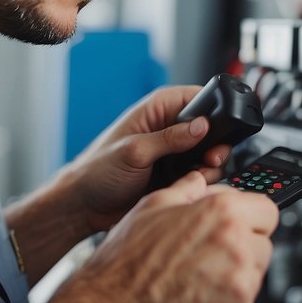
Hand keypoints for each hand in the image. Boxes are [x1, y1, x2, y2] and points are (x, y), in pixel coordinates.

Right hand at [60, 171, 278, 302]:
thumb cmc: (126, 262)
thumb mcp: (152, 207)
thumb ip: (186, 190)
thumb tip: (199, 180)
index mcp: (221, 211)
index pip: (267, 209)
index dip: (251, 216)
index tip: (240, 225)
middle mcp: (237, 244)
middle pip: (264, 243)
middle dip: (243, 246)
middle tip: (208, 255)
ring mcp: (240, 283)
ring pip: (256, 274)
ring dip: (236, 275)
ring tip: (197, 278)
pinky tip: (197, 299)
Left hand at [64, 85, 236, 232]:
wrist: (85, 206)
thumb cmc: (98, 170)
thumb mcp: (135, 151)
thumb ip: (170, 138)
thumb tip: (202, 126)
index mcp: (158, 108)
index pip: (198, 96)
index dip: (212, 111)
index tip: (215, 131)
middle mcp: (168, 127)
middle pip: (211, 127)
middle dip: (215, 145)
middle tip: (210, 160)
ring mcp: (173, 152)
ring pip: (209, 153)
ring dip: (209, 167)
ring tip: (195, 176)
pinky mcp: (175, 173)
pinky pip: (200, 174)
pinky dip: (201, 181)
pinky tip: (189, 187)